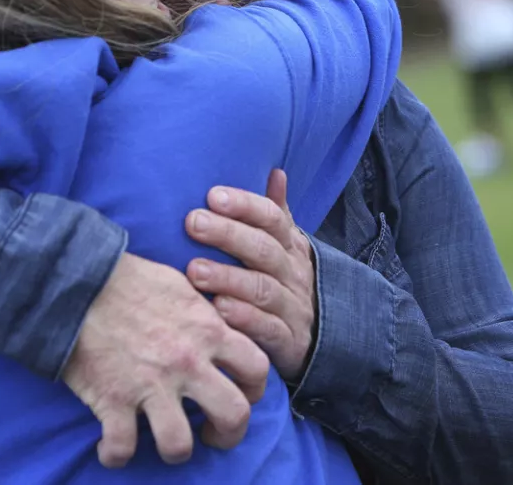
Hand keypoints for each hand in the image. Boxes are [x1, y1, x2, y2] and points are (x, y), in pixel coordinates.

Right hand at [62, 252, 269, 467]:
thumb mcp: (182, 286)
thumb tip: (219, 324)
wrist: (79, 281)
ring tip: (166, 442)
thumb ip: (206, 313)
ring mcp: (150, 385)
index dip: (255, 390)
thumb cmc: (130, 279)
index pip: (258, 369)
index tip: (241, 396)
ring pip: (180, 444)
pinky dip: (115, 455)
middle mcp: (187, 362)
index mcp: (209, 331)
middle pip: (234, 415)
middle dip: (229, 434)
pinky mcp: (112, 400)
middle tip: (212, 433)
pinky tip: (112, 447)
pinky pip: (121, 448)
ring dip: (175, 451)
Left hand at [186, 170, 316, 380]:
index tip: (213, 195)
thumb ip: (276, 212)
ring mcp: (293, 307)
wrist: (320, 338)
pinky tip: (218, 309)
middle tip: (193, 223)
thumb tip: (276, 172)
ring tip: (194, 270)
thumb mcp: (286, 247)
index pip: (273, 218)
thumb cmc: (285, 284)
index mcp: (290, 246)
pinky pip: (267, 328)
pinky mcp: (288, 341)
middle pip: (263, 249)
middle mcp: (293, 272)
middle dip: (228, 234)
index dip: (245, 205)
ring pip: (262, 288)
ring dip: (228, 277)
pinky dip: (244, 318)